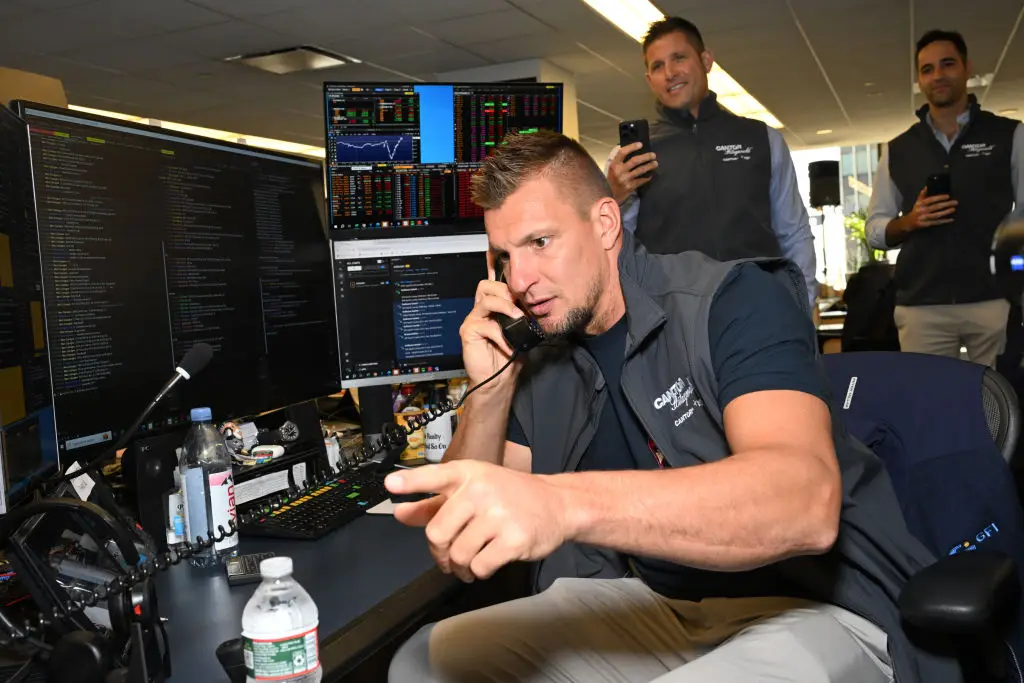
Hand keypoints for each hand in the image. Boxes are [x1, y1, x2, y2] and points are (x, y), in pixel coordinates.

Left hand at [385, 460, 568, 581]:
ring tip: (469, 563)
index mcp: (468, 473)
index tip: (390, 486)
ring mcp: (498, 514)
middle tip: (448, 556)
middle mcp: (481, 489)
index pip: (434, 476)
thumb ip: (433, 504)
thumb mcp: (472, 491)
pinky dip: (479, 571)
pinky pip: (480, 566)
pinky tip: (488, 561)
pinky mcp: (513, 538)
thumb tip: (399, 513)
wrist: (558, 505)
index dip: (411, 482)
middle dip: (440, 552)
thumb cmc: (510, 497)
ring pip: (458, 554)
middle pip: (437, 532)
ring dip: (460, 566)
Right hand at [459, 272, 523, 389]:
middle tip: (519, 307)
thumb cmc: (509, 356)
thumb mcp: (521, 331)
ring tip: (518, 319)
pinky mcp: (468, 331)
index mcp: (492, 308)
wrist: (498, 380)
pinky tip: (508, 344)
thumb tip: (533, 303)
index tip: (525, 295)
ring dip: (505, 307)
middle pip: (486, 285)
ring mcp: (473, 320)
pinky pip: (485, 325)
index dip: (508, 285)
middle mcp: (480, 311)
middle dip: (506, 293)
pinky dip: (500, 334)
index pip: (494, 285)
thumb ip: (522, 315)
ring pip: (486, 300)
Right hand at [606, 143, 656, 203]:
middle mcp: (619, 171)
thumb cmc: (611, 181)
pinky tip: (650, 175)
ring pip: (640, 170)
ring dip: (649, 166)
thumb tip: (631, 151)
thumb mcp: (611, 169)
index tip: (640, 144)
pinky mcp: (630, 187)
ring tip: (655, 164)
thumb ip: (619, 161)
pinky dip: (647, 177)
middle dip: (646, 157)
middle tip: (653, 155)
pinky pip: (641, 180)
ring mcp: (625, 179)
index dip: (632, 147)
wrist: (608, 196)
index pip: (622, 152)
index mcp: (614, 165)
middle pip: (635, 161)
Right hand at [905, 188, 956, 229]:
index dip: (939, 198)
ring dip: (946, 212)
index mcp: (920, 204)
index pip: (931, 199)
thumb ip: (922, 195)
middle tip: (955, 202)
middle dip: (946, 204)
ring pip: (936, 215)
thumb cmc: (916, 211)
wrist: (908, 223)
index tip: (948, 196)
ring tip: (953, 209)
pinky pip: (936, 222)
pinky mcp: (926, 224)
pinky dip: (944, 221)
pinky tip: (951, 219)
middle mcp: (922, 211)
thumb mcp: (917, 202)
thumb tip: (927, 186)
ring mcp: (924, 218)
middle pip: (935, 207)